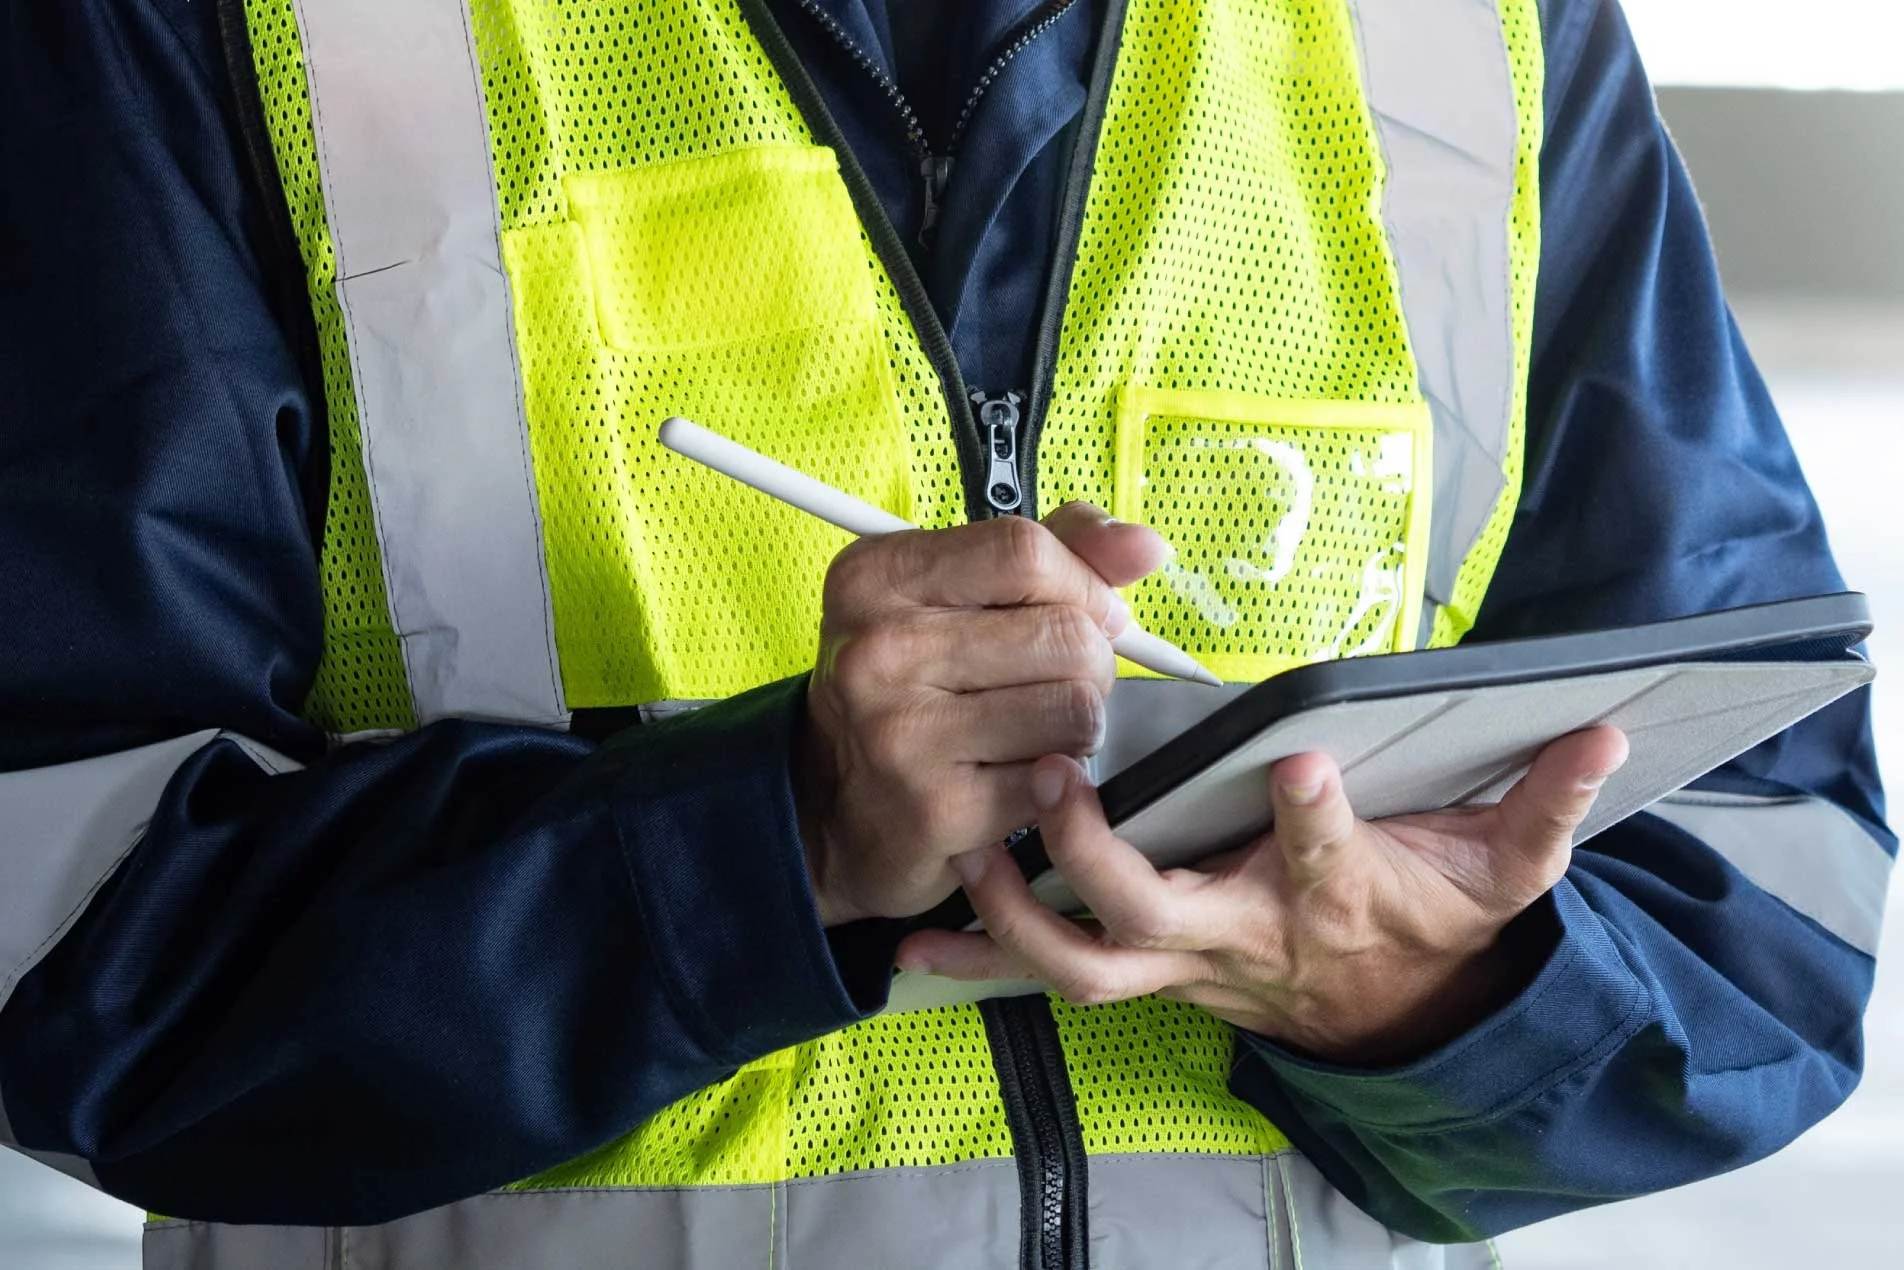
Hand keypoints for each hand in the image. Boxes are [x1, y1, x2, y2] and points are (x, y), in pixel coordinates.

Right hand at [797, 504, 1168, 926]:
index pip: (1025, 551)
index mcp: (878, 576)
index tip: (1087, 613)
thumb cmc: (914, 686)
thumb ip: (1055, 551)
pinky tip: (1012, 777)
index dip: (1082, 584)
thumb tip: (1145, 546)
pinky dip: (1054, 783)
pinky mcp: (935, 808)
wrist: (837, 806)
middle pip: (1064, 634)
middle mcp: (878, 649)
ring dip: (1079, 727)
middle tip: (1055, 684)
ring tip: (1035, 731)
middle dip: (1090, 664)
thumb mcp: (955, 594)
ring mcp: (900, 732)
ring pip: (1076, 709)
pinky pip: (1056, 780)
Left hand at [896, 727, 1629, 1064]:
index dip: (1314, 819)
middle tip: (1062, 781)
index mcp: (1332, 895)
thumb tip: (1603, 735)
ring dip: (1018, 916)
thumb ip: (1546, 804)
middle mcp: (1246, 934)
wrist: (1394, 1012)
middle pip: (1162, 915)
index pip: (1328, 858)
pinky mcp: (1145, 968)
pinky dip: (981, 957)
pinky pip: (1051, 974)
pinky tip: (915, 936)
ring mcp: (1185, 962)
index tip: (1296, 761)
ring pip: (1087, 964)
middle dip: (1104, 855)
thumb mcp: (1506, 869)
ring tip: (967, 851)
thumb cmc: (1431, 922)